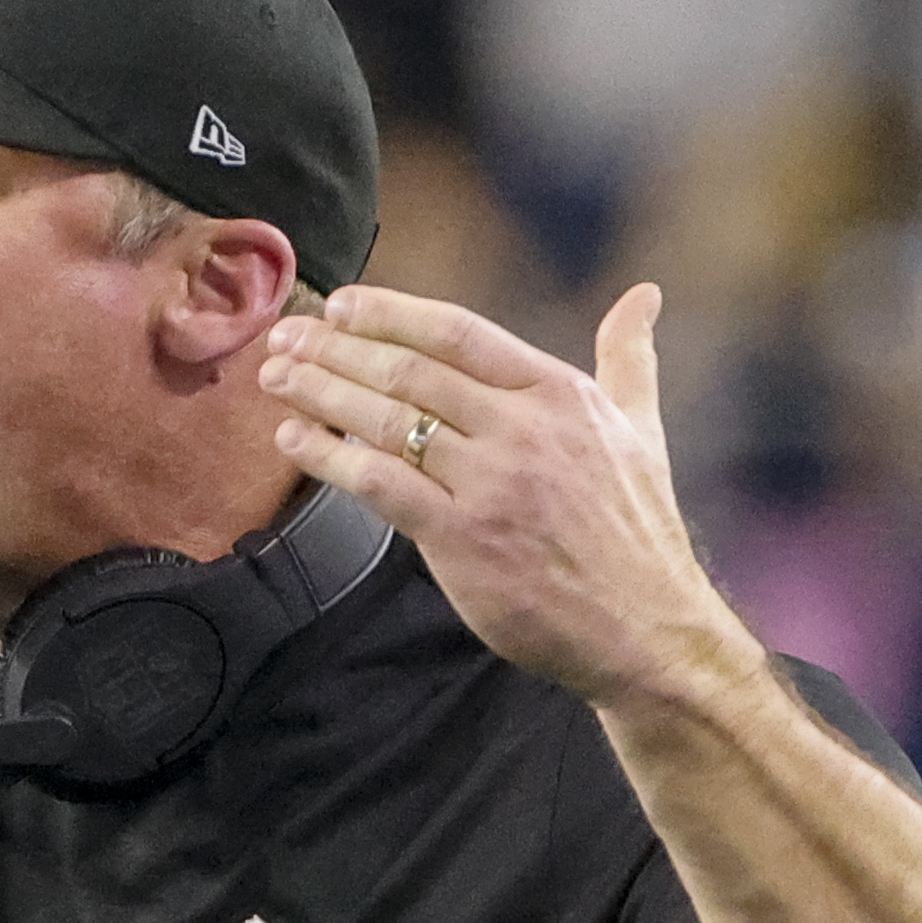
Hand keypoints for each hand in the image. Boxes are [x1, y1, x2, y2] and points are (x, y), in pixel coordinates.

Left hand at [261, 282, 761, 712]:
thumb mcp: (641, 429)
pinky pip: (379, 486)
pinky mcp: (462, 541)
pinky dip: (329, 457)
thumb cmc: (637, 531)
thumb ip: (629, 356)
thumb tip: (645, 294)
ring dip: (320, 393)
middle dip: (335, 349)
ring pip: (387, 422)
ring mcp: (489, 485)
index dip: (389, 314)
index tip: (339, 305)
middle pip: (408, 371)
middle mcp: (522, 430)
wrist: (646, 627)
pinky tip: (293, 440)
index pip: (457, 333)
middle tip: (285, 337)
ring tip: (274, 377)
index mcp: (558, 394)